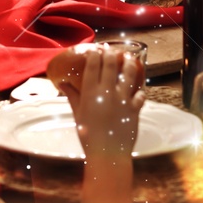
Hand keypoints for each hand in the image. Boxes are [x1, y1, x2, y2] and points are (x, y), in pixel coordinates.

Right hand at [66, 47, 145, 161]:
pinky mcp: (134, 108)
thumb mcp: (77, 114)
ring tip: (129, 58)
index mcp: (91, 92)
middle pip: (111, 66)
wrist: (107, 153)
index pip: (93, 66)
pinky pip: (140, 95)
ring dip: (129, 64)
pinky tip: (139, 88)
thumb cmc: (88, 134)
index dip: (95, 55)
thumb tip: (62, 83)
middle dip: (111, 54)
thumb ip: (72, 96)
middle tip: (111, 50)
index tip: (96, 49)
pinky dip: (140, 90)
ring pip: (129, 75)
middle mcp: (107, 92)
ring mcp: (123, 99)